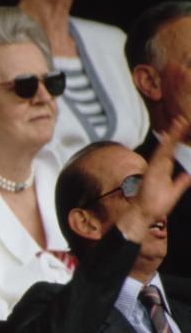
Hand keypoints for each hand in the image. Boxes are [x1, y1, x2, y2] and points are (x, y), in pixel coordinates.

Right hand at [117, 116, 190, 241]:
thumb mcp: (174, 192)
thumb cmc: (156, 205)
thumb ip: (180, 182)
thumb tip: (188, 174)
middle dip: (174, 133)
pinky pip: (161, 156)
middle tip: (181, 119)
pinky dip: (165, 146)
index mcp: (163, 170)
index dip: (175, 140)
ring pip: (165, 148)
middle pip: (168, 146)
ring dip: (172, 135)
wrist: (145, 214)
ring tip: (179, 123)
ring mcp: (155, 168)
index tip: (181, 128)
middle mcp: (158, 166)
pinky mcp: (154, 171)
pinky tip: (170, 137)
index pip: (170, 152)